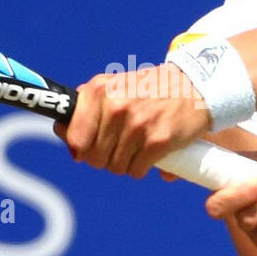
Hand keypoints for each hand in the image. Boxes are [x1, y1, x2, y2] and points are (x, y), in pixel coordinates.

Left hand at [55, 63, 212, 177]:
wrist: (195, 86)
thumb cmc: (150, 89)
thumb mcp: (116, 84)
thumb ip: (89, 103)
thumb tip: (62, 129)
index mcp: (101, 90)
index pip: (73, 136)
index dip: (77, 146)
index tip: (82, 148)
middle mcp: (117, 107)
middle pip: (93, 157)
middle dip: (103, 158)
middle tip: (118, 147)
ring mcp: (137, 125)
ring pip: (115, 166)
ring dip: (124, 163)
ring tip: (136, 147)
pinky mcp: (158, 141)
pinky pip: (135, 171)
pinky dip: (140, 168)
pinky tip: (149, 154)